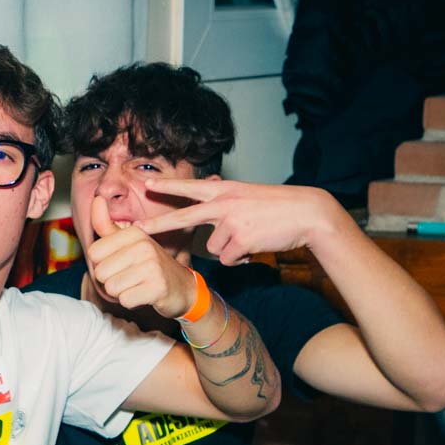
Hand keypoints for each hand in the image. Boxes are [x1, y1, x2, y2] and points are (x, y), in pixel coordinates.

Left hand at [82, 194, 200, 318]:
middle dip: (111, 280)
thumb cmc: (150, 264)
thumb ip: (107, 225)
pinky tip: (143, 294)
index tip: (121, 262)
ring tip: (137, 284)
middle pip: (100, 272)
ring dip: (121, 291)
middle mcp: (144, 246)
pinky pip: (125, 300)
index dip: (103, 263)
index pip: (93, 253)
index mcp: (134, 233)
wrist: (181, 287)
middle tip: (130, 276)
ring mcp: (152, 266)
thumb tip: (96, 198)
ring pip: (111, 288)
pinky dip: (131, 301)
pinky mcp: (157, 288)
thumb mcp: (128, 242)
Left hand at [134, 177, 344, 265]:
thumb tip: (211, 228)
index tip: (146, 185)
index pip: (191, 187)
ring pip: (214, 248)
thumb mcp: (248, 198)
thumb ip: (226, 206)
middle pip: (183, 217)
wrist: (308, 213)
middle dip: (158, 225)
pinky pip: (230, 259)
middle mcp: (224, 203)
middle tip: (136, 231)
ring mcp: (232, 221)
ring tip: (251, 237)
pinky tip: (257, 246)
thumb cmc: (279, 208)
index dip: (168, 186)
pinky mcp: (241, 240)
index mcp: (226, 191)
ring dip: (230, 249)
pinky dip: (242, 258)